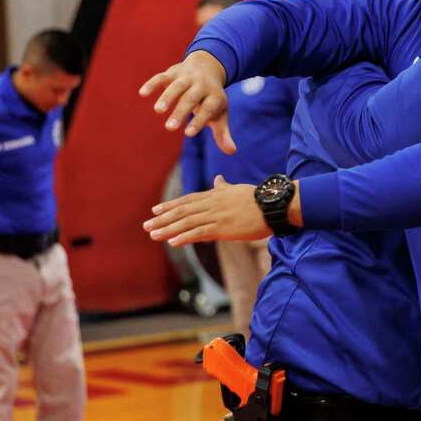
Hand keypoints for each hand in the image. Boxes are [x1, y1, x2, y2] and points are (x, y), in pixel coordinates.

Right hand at [139, 50, 236, 152]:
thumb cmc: (212, 98)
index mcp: (215, 96)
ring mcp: (187, 77)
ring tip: (158, 111)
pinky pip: (162, 77)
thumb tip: (232, 152)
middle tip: (170, 128)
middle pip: (191, 98)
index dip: (199, 121)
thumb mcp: (220, 113)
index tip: (188, 134)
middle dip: (181, 112)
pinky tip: (143, 93)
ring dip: (167, 97)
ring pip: (177, 86)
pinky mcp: (173, 72)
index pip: (208, 109)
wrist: (208, 67)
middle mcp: (202, 85)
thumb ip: (222, 133)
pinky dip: (153, 84)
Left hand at [144, 175, 269, 245]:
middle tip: (147, 226)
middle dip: (163, 219)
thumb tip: (218, 178)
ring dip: (168, 229)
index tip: (156, 210)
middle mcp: (212, 204)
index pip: (188, 200)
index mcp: (215, 194)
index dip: (170, 205)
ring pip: (187, 223)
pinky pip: (200, 233)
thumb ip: (225, 186)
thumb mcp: (238, 189)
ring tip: (154, 235)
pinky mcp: (223, 228)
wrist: (274, 205)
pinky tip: (173, 242)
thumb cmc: (259, 198)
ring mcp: (217, 216)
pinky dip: (185, 237)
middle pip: (183, 211)